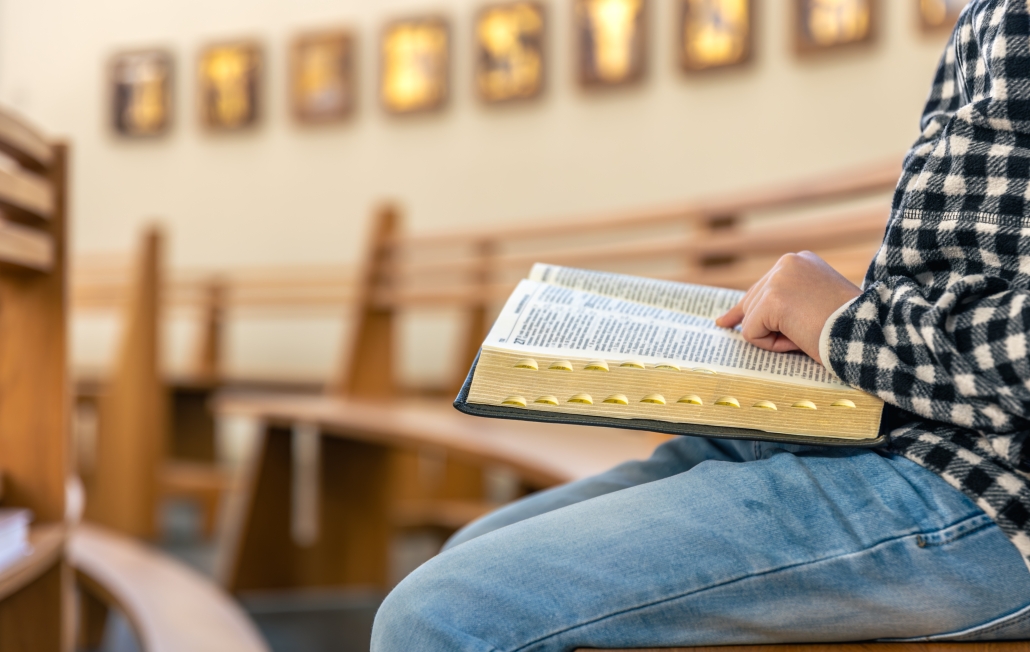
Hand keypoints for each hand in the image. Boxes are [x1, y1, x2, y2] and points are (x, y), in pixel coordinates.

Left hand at [714, 251, 860, 364]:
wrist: (867, 332)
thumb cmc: (846, 326)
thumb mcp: (813, 305)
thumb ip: (783, 304)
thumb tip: (738, 320)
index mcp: (799, 262)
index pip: (761, 288)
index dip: (749, 310)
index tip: (726, 322)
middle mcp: (786, 263)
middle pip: (751, 304)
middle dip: (767, 327)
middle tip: (803, 332)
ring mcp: (777, 279)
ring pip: (751, 320)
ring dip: (774, 337)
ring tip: (807, 334)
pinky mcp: (771, 300)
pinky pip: (751, 334)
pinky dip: (771, 345)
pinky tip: (798, 338)